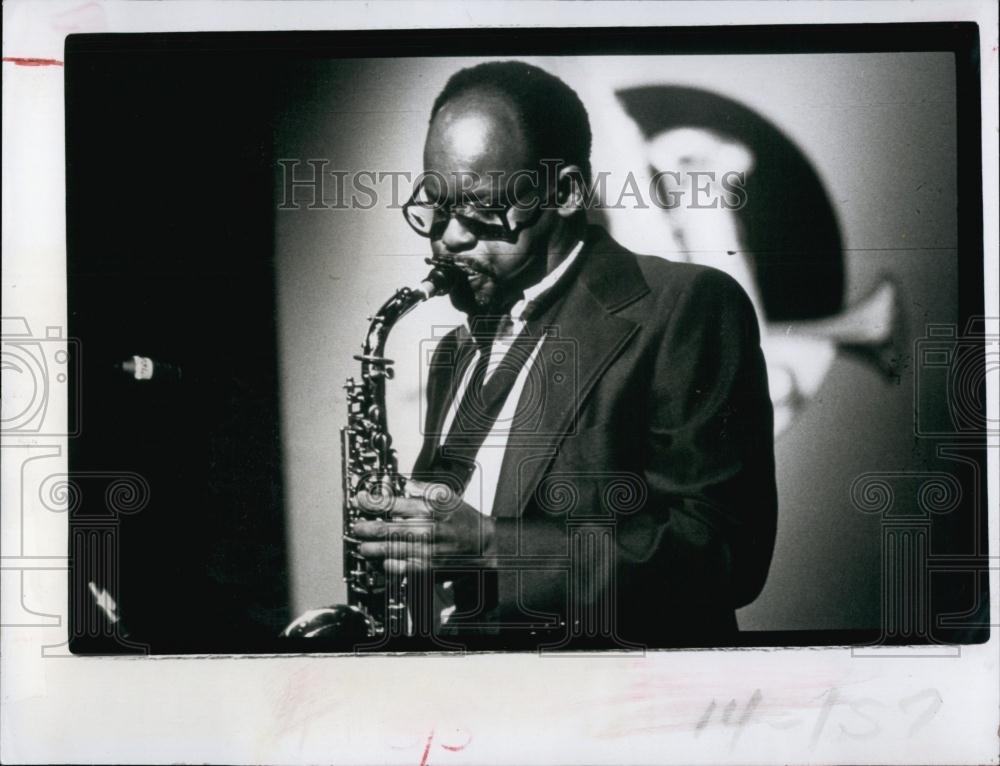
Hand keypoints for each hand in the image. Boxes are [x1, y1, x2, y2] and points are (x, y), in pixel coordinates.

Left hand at [352, 480, 494, 575]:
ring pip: (391, 550)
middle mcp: (426, 530)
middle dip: (366, 528)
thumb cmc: (463, 518)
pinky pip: (402, 568)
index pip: (393, 504)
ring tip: (362, 546)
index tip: (359, 500)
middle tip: (356, 528)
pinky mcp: (428, 567)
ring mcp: (426, 550)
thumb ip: (425, 488)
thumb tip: (406, 485)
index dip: (371, 502)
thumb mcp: (449, 495)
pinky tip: (380, 561)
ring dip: (372, 549)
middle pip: (387, 529)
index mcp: (429, 509)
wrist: (483, 544)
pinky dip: (388, 565)